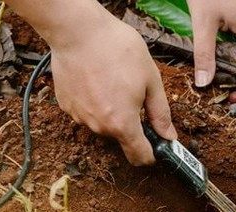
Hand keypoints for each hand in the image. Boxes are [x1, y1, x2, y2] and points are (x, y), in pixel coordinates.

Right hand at [50, 20, 176, 165]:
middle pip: (121, 136)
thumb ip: (160, 113)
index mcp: (122, 123)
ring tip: (113, 81)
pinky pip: (86, 111)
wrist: (78, 31)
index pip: (139, 156)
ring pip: (102, 123)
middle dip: (131, 122)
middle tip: (135, 94)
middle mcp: (98, 126)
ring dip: (111, 111)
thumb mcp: (151, 79)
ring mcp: (79, 117)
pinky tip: (96, 79)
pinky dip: (94, 101)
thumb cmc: (117, 50)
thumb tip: (168, 136)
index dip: (151, 155)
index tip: (157, 147)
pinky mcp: (66, 105)